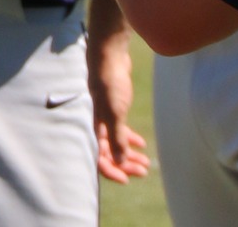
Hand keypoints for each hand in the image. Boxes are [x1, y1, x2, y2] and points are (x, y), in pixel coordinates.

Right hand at [87, 26, 148, 183]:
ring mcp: (104, 117)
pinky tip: (142, 144)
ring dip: (129, 154)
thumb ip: (117, 138)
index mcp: (92, 129)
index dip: (111, 170)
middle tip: (143, 171)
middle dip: (125, 164)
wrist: (110, 57)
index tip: (126, 179)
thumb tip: (121, 162)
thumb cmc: (109, 84)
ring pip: (115, 142)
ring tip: (145, 163)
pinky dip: (130, 138)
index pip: (98, 157)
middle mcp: (95, 126)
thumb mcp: (115, 113)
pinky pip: (120, 130)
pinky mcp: (113, 108)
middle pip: (109, 153)